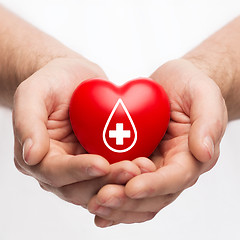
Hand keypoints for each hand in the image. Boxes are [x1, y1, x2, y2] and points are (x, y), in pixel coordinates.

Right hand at [13, 57, 146, 206]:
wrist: (74, 79)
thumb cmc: (52, 82)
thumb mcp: (33, 93)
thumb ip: (28, 122)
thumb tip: (31, 156)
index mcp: (38, 157)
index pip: (54, 173)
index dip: (77, 171)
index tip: (101, 164)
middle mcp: (59, 168)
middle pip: (79, 187)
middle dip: (106, 181)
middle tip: (131, 170)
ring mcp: (81, 166)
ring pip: (99, 186)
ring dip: (120, 181)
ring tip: (142, 169)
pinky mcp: (100, 159)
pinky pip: (113, 172)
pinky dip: (127, 173)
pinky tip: (144, 165)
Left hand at [87, 59, 227, 226]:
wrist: (171, 84)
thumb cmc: (190, 85)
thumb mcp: (203, 94)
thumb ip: (208, 121)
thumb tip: (204, 152)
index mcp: (191, 155)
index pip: (175, 178)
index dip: (154, 185)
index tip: (131, 187)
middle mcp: (172, 167)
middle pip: (153, 195)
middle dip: (128, 200)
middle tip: (103, 199)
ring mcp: (153, 165)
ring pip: (137, 196)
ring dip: (117, 204)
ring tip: (94, 203)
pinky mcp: (135, 159)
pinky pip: (123, 181)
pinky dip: (110, 193)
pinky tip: (93, 199)